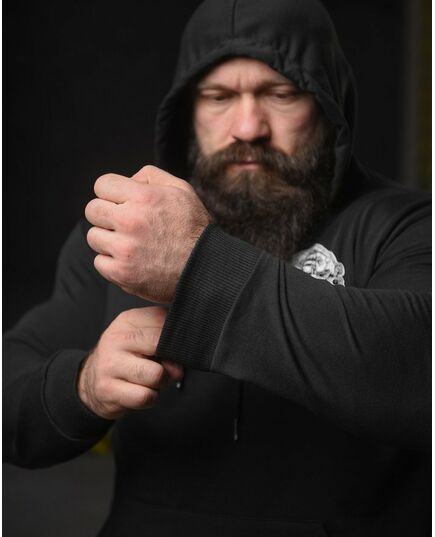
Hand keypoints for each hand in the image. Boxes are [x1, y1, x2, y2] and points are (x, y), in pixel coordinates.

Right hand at [78, 306, 183, 419]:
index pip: (164, 320)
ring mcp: (110, 363)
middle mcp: (116, 338)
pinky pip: (146, 396)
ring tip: (152, 380)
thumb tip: (180, 365)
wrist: (91, 379)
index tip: (177, 346)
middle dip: (171, 361)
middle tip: (165, 366)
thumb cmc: (127, 357)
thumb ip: (167, 342)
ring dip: (161, 382)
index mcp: (128, 320)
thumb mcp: (144, 338)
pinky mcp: (107, 389)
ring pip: (156, 374)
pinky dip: (150, 398)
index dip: (178, 337)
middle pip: (161, 345)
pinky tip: (142, 391)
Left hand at [85, 165, 210, 302]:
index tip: (120, 202)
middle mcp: (131, 220)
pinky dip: (111, 262)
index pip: (102, 185)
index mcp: (143, 197)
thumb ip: (151, 176)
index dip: (111, 193)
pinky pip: (99, 262)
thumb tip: (128, 179)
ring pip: (93, 236)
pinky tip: (130, 260)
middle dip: (106, 215)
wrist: (204, 269)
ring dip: (108, 239)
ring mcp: (124, 249)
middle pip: (92, 210)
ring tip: (130, 244)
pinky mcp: (122, 273)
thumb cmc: (193, 229)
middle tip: (124, 224)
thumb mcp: (181, 190)